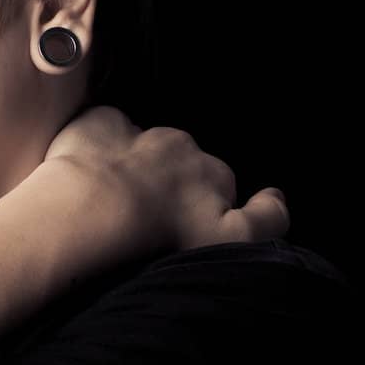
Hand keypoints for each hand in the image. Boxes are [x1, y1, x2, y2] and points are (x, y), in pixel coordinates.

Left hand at [44, 105, 289, 252]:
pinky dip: (99, 146)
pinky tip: (87, 174)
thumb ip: (265, 220)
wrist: (95, 211)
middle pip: (182, 165)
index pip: (222, 186)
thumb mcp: (235, 240)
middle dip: (170, 184)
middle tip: (144, 221)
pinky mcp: (98, 124)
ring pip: (144, 147)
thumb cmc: (165, 234)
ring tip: (112, 203)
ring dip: (134, 167)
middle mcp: (183, 147)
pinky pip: (104, 130)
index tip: (187, 226)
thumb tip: (276, 198)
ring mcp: (139, 133)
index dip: (208, 206)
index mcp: (215, 173)